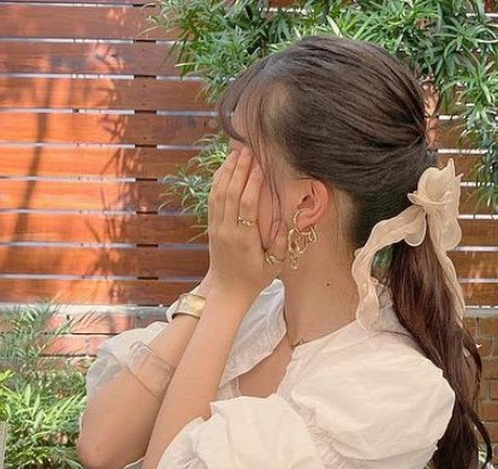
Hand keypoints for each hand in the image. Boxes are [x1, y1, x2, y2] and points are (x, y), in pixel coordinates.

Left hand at [205, 147, 282, 304]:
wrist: (227, 290)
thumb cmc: (254, 279)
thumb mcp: (274, 266)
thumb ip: (280, 244)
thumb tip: (285, 222)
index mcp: (243, 239)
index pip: (246, 204)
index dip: (253, 183)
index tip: (261, 166)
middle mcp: (227, 229)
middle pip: (231, 192)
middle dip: (239, 168)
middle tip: (248, 149)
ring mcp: (217, 226)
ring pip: (219, 192)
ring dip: (227, 170)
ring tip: (236, 151)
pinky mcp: (212, 225)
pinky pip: (213, 198)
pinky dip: (218, 180)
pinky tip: (225, 167)